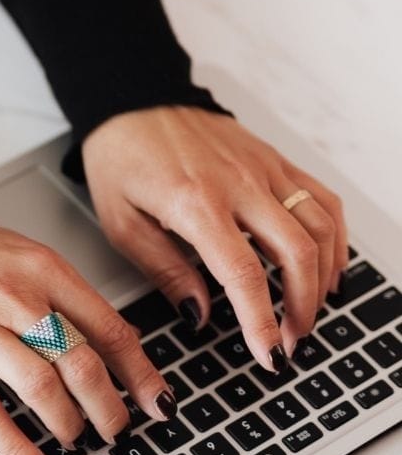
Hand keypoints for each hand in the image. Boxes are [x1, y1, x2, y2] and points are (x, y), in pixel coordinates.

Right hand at [0, 219, 176, 454]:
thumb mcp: (24, 257)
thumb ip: (66, 297)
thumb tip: (115, 345)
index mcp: (44, 271)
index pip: (110, 329)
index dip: (140, 373)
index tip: (157, 401)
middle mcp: (17, 300)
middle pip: (82, 364)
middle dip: (110, 408)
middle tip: (117, 429)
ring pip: (42, 389)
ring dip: (68, 425)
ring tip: (74, 438)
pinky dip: (16, 446)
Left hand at [82, 106, 347, 367]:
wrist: (132, 101)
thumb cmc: (120, 160)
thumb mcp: (122, 224)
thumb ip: (165, 271)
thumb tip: (199, 314)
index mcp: (196, 204)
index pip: (244, 273)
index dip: (262, 321)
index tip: (270, 354)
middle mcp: (239, 184)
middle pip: (296, 253)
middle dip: (301, 307)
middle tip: (290, 341)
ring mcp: (263, 168)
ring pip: (319, 226)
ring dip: (322, 277)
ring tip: (307, 313)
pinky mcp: (274, 159)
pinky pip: (321, 198)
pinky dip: (334, 236)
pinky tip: (326, 265)